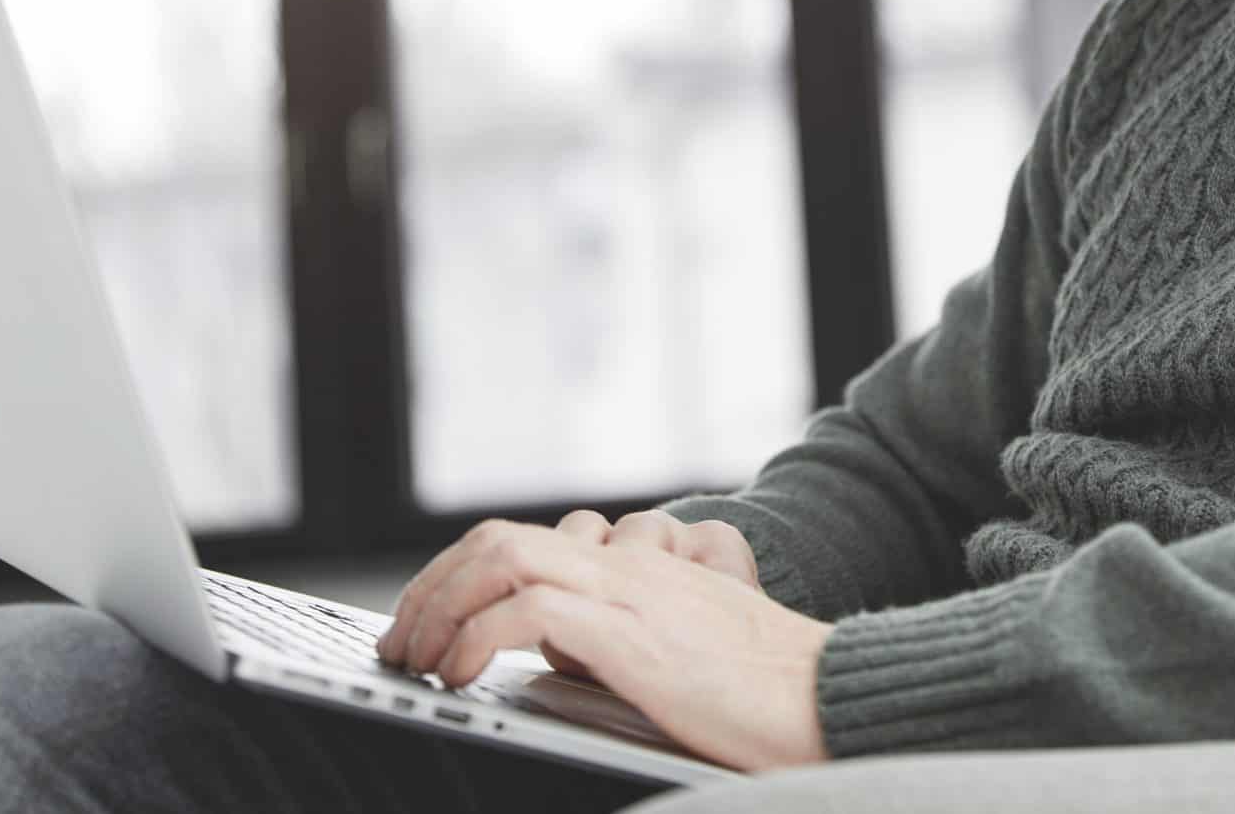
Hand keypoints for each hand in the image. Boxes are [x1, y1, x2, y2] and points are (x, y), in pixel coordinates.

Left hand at [374, 517, 830, 771]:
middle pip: (493, 540)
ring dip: (440, 609)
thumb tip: (553, 662)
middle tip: (400, 645)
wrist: (833, 694)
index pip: (519, 540)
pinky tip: (464, 676)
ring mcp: (629, 594)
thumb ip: (621, 638)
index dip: (453, 577)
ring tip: (418, 662)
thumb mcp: (681, 649)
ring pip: (500, 560)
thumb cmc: (767, 692)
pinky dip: (477, 638)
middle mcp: (626, 567)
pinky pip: (529, 612)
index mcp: (636, 568)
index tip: (422, 626)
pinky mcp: (634, 637)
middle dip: (428, 590)